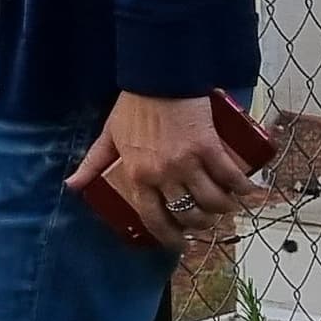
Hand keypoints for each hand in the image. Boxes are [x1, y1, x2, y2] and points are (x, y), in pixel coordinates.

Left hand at [69, 91, 262, 245]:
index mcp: (138, 175)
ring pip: (211, 201)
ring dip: (222, 209)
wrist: (158, 78)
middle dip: (200, 223)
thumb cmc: (133, 106)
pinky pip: (230, 177)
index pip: (153, 218)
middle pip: (187, 214)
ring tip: (225, 205)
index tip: (178, 242)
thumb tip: (72, 185)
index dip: (169, 236)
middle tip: (205, 220)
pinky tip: (247, 190)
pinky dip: (242, 188)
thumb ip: (91, 163)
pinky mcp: (209, 148)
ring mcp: (187, 162)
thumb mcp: (108, 137)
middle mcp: (162, 175)